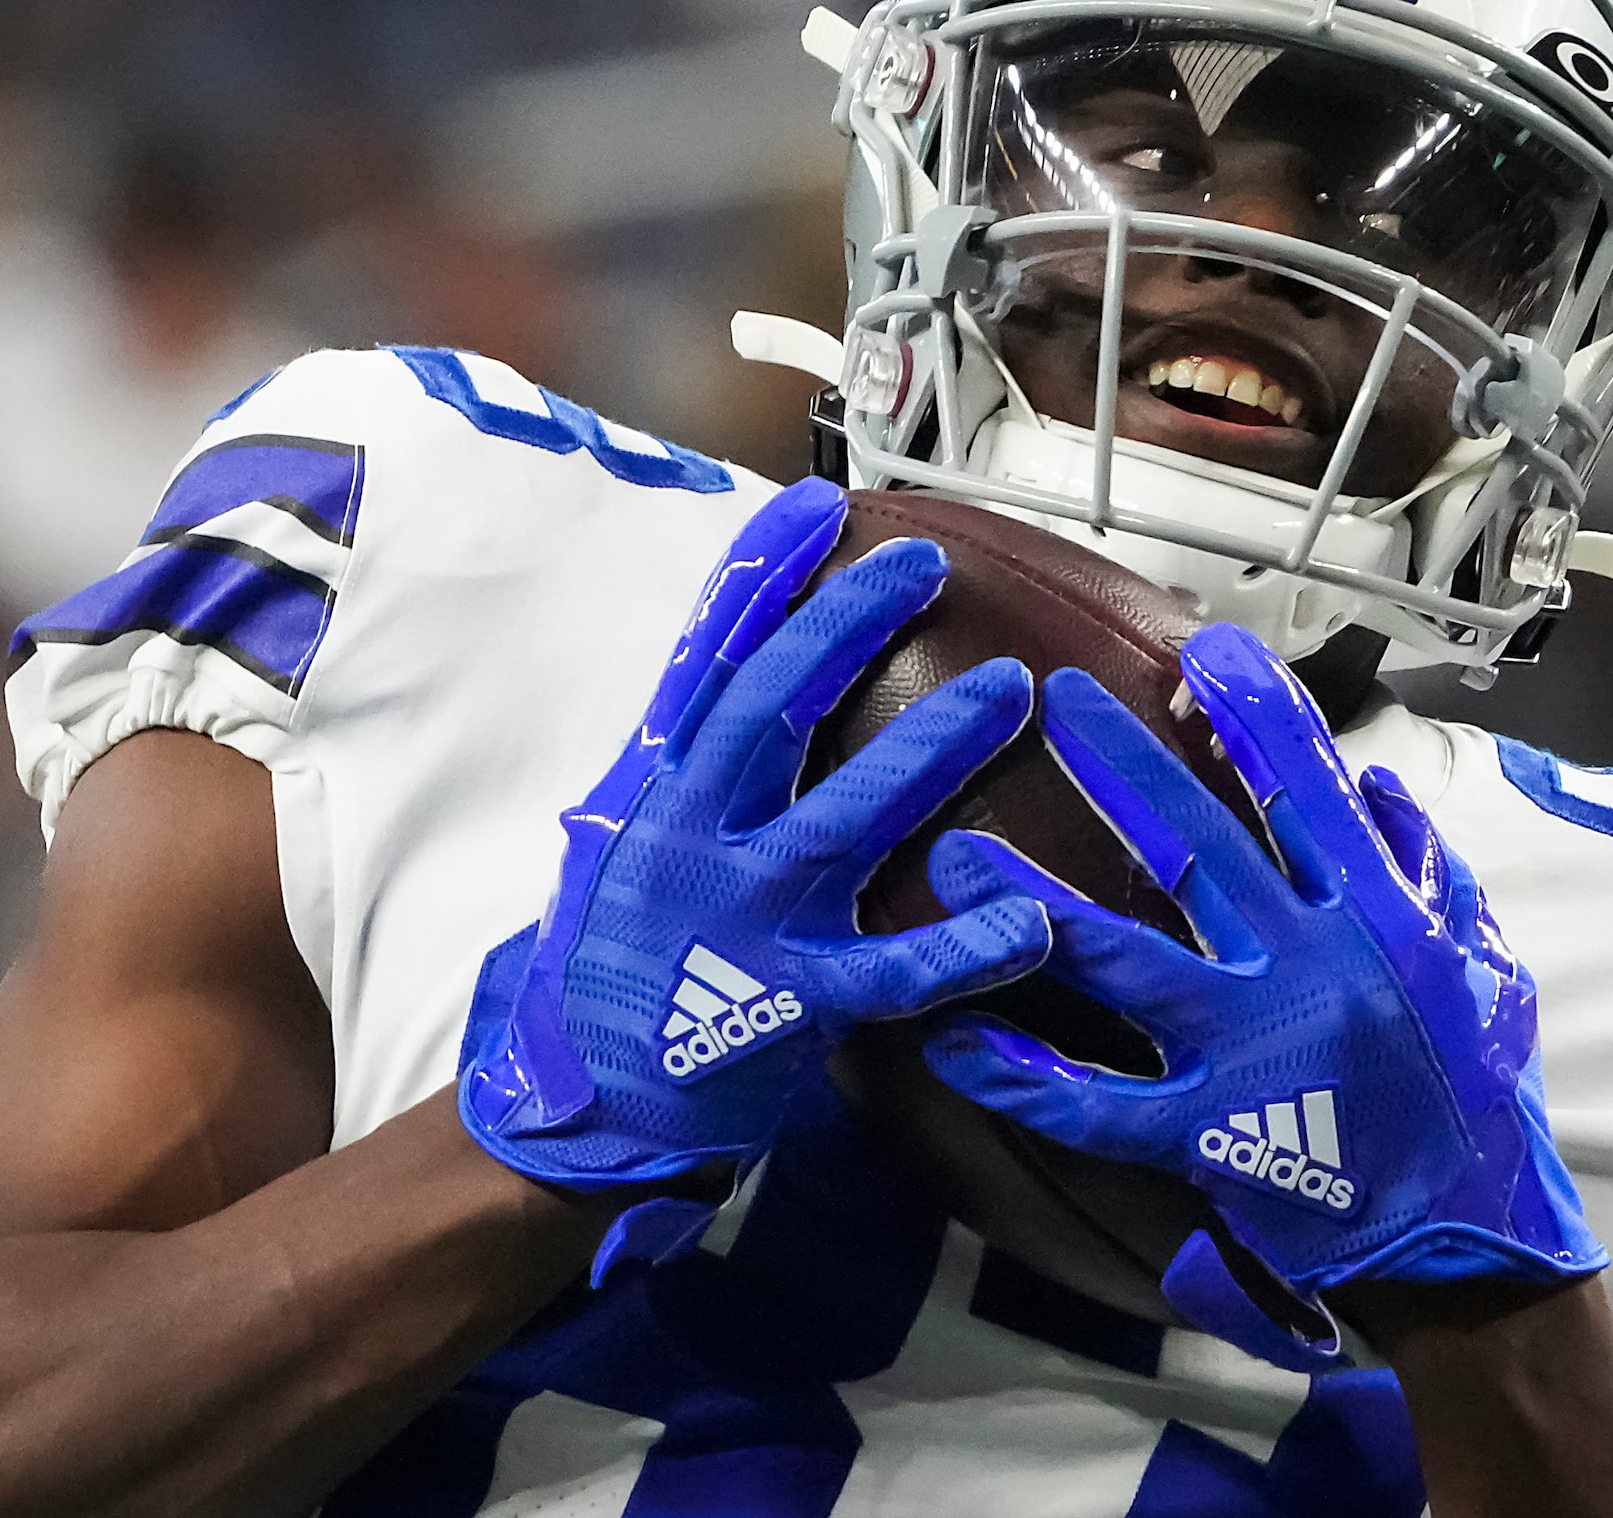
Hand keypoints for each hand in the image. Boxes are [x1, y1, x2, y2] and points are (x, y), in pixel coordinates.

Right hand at [461, 479, 1050, 1190]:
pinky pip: (888, 972)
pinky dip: (959, 948)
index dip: (761, 579)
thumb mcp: (624, 840)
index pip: (707, 662)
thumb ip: (685, 764)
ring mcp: (740, 919)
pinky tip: (1031, 919)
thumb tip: (733, 667)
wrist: (581, 1106)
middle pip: (769, 710)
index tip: (820, 504)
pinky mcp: (787, 1004)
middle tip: (928, 564)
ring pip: (844, 819)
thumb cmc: (618, 963)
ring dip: (931, 751)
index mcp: (657, 792)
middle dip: (846, 628)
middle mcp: (690, 838)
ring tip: (1013, 690)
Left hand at [924, 621, 1602, 1313]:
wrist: (1470, 1250)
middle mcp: (1310, 970)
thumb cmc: (1478, 1100)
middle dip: (1122, 767)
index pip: (1309, 791)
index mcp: (1378, 919)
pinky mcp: (1212, 1137)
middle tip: (1052, 699)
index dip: (1257, 715)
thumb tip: (1382, 783)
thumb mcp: (1485, 965)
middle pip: (1199, 849)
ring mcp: (1253, 1053)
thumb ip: (1429, 871)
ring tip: (957, 856)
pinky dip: (1022, 1072)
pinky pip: (1096, 1102)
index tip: (1205, 650)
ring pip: (1124, 963)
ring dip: (1034, 904)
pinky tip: (954, 1040)